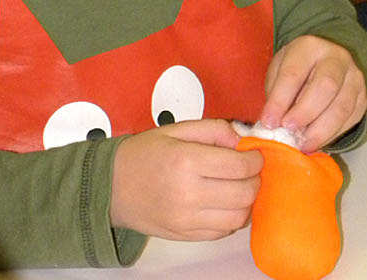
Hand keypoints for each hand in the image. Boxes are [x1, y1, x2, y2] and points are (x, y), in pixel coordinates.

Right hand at [110, 119, 262, 239]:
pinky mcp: (185, 236)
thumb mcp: (176, 129)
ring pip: (238, 217)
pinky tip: (224, 203)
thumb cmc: (144, 153)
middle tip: (249, 170)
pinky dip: (231, 218)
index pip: (240, 166)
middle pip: (245, 193)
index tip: (253, 155)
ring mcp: (187, 220)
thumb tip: (241, 141)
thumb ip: (212, 129)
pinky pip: (223, 232)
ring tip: (238, 186)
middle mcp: (189, 194)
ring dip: (246, 201)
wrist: (111, 186)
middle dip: (255, 180)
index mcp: (187, 161)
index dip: (255, 159)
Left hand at [260, 35, 366, 152]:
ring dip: (320, 131)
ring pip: (342, 107)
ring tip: (302, 144)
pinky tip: (317, 142)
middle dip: (305, 113)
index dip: (280, 101)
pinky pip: (351, 120)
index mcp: (309, 47)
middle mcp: (337, 58)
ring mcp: (354, 78)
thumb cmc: (298, 67)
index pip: (294, 73)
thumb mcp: (280, 69)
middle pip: (325, 86)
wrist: (327, 60)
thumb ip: (276, 93)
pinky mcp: (363, 97)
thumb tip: (273, 124)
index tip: (269, 122)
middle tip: (289, 132)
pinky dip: (332, 135)